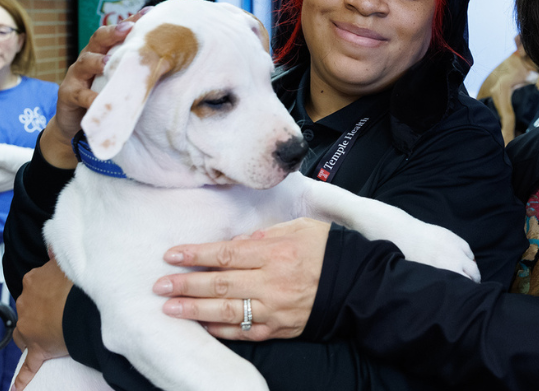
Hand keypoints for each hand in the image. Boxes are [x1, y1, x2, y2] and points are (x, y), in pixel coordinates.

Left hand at [11, 257, 72, 389]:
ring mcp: (29, 327)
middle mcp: (26, 302)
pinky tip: (16, 387)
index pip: (35, 285)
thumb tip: (54, 241)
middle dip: (41, 309)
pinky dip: (21, 377)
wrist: (84, 305)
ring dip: (33, 334)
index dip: (49, 288)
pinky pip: (28, 365)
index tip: (61, 290)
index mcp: (33, 281)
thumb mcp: (69, 260)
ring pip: (24, 333)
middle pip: (29, 308)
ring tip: (51, 334)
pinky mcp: (38, 349)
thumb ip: (61, 253)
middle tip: (63, 309)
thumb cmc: (81, 283)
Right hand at [40, 14, 144, 168]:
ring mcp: (77, 75)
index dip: (133, 20)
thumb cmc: (104, 93)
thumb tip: (171, 61)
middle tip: (128, 29)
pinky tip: (100, 100)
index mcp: (105, 51)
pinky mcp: (69, 94)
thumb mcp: (121, 78)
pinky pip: (80, 94)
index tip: (150, 12)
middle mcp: (90, 57)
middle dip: (113, 32)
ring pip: (85, 62)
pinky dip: (90, 97)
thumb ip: (137, 68)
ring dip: (97, 62)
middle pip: (99, 39)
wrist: (75, 120)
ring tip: (109, 63)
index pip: (119, 31)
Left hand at [152, 218, 329, 340]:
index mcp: (276, 252)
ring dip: (195, 311)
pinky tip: (203, 326)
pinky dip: (222, 330)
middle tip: (159, 285)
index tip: (172, 255)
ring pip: (228, 311)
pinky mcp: (280, 328)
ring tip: (170, 308)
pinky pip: (246, 331)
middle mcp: (272, 282)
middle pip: (220, 284)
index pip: (226, 254)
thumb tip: (236, 243)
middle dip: (186, 285)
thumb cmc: (328, 250)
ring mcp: (275, 308)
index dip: (196, 255)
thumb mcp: (300, 228)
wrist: (357, 283)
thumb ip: (266, 234)